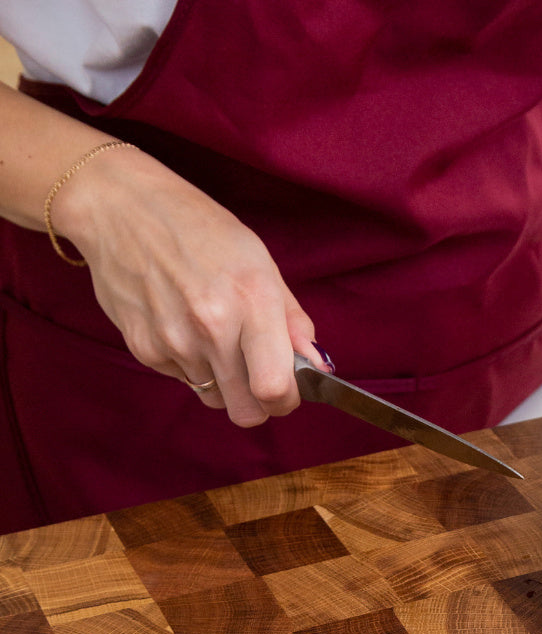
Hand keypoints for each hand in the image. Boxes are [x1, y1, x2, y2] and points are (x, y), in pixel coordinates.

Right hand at [54, 146, 325, 424]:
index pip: (275, 389)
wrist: (118, 206)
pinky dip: (190, 364)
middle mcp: (212, 327)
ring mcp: (174, 341)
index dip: (287, 400)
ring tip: (211, 334)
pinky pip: (183, 380)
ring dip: (222, 380)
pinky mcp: (143, 349)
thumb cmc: (198, 229)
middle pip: (247, 412)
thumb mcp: (260, 262)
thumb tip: (317, 366)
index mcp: (251, 300)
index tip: (288, 390)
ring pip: (214, 399)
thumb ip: (293, 321)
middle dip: (258, 403)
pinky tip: (181, 324)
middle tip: (256, 375)